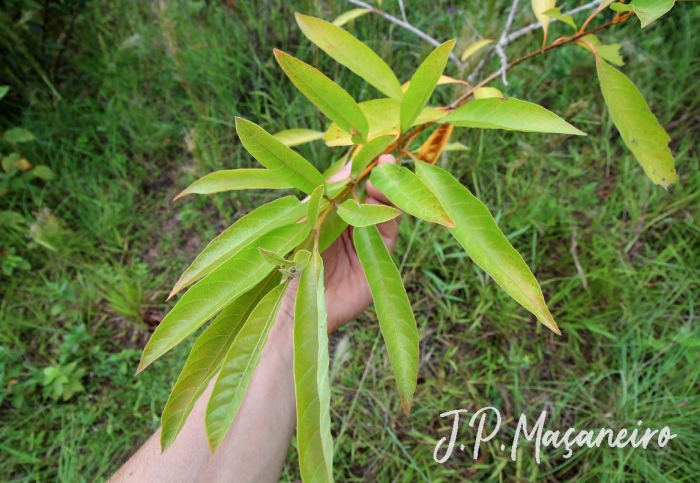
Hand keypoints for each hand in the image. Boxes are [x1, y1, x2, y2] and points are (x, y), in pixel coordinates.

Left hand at [281, 154, 399, 332]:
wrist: (291, 304)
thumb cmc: (289, 261)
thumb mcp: (305, 221)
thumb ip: (327, 196)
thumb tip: (350, 168)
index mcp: (332, 216)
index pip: (353, 187)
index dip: (363, 170)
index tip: (370, 154)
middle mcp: (352, 227)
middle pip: (373, 196)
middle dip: (380, 177)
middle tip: (386, 161)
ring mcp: (366, 243)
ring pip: (385, 211)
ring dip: (387, 194)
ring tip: (382, 180)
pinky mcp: (377, 261)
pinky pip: (388, 234)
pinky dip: (390, 217)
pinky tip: (385, 204)